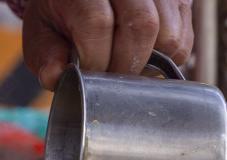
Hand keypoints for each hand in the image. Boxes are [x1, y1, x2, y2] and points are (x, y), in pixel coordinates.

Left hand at [21, 0, 192, 89]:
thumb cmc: (63, 12)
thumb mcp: (41, 31)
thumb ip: (46, 56)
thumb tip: (57, 77)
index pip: (98, 23)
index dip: (96, 60)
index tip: (90, 76)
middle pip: (141, 26)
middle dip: (127, 66)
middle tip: (114, 79)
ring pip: (169, 33)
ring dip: (152, 63)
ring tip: (129, 67)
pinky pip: (184, 37)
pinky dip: (168, 58)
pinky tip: (147, 58)